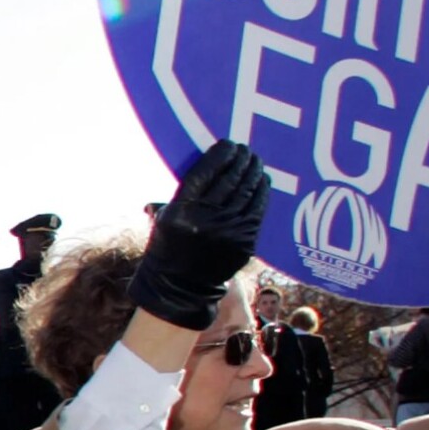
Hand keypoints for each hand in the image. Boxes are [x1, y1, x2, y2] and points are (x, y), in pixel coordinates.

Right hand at [128, 140, 269, 329]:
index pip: (205, 172)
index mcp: (181, 209)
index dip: (220, 155)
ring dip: (254, 172)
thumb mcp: (165, 217)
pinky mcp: (244, 243)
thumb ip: (183, 193)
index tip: (228, 144)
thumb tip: (204, 166)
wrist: (179, 286)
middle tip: (246, 149)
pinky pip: (257, 211)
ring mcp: (227, 232)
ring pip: (246, 192)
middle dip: (240, 160)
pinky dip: (262, 193)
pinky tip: (263, 181)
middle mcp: (205, 219)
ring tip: (256, 161)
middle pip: (229, 179)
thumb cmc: (169, 245)